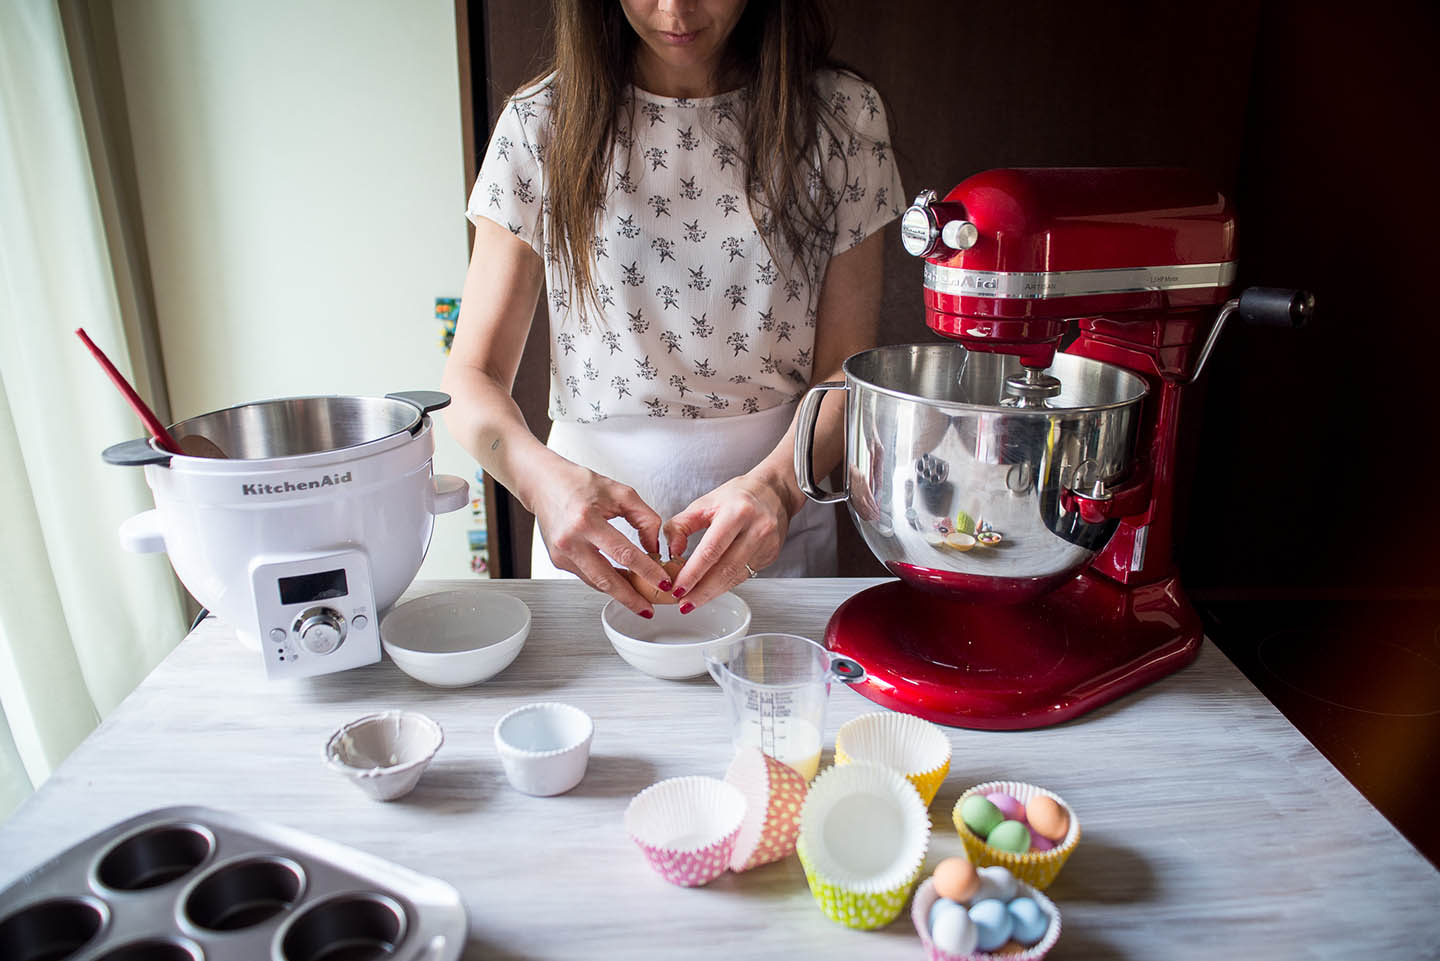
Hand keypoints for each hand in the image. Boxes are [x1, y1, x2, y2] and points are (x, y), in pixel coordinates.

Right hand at [530, 458, 670, 615]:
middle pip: (606, 579)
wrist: (543, 484)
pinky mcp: (558, 560)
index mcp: (586, 520)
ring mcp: (561, 554)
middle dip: (630, 598)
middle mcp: (570, 540)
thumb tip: (654, 547)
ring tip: (639, 600)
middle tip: (649, 609)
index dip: (646, 571)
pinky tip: (621, 584)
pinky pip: (587, 576)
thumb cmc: (579, 483)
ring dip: (619, 593)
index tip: (662, 582)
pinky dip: (605, 581)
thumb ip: (644, 518)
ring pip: (596, 582)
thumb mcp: (620, 493)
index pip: (624, 553)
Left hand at [662, 470, 796, 611]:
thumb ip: (681, 525)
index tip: (678, 588)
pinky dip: (725, 585)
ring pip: (736, 577)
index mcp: (737, 512)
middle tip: (683, 604)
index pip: (711, 550)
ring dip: (712, 592)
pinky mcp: (771, 555)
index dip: (693, 573)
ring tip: (693, 601)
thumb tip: (672, 551)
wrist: (774, 492)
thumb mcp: (703, 503)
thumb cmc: (737, 496)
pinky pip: (744, 575)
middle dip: (702, 591)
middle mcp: (756, 529)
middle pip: (725, 569)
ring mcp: (767, 544)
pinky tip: (711, 589)